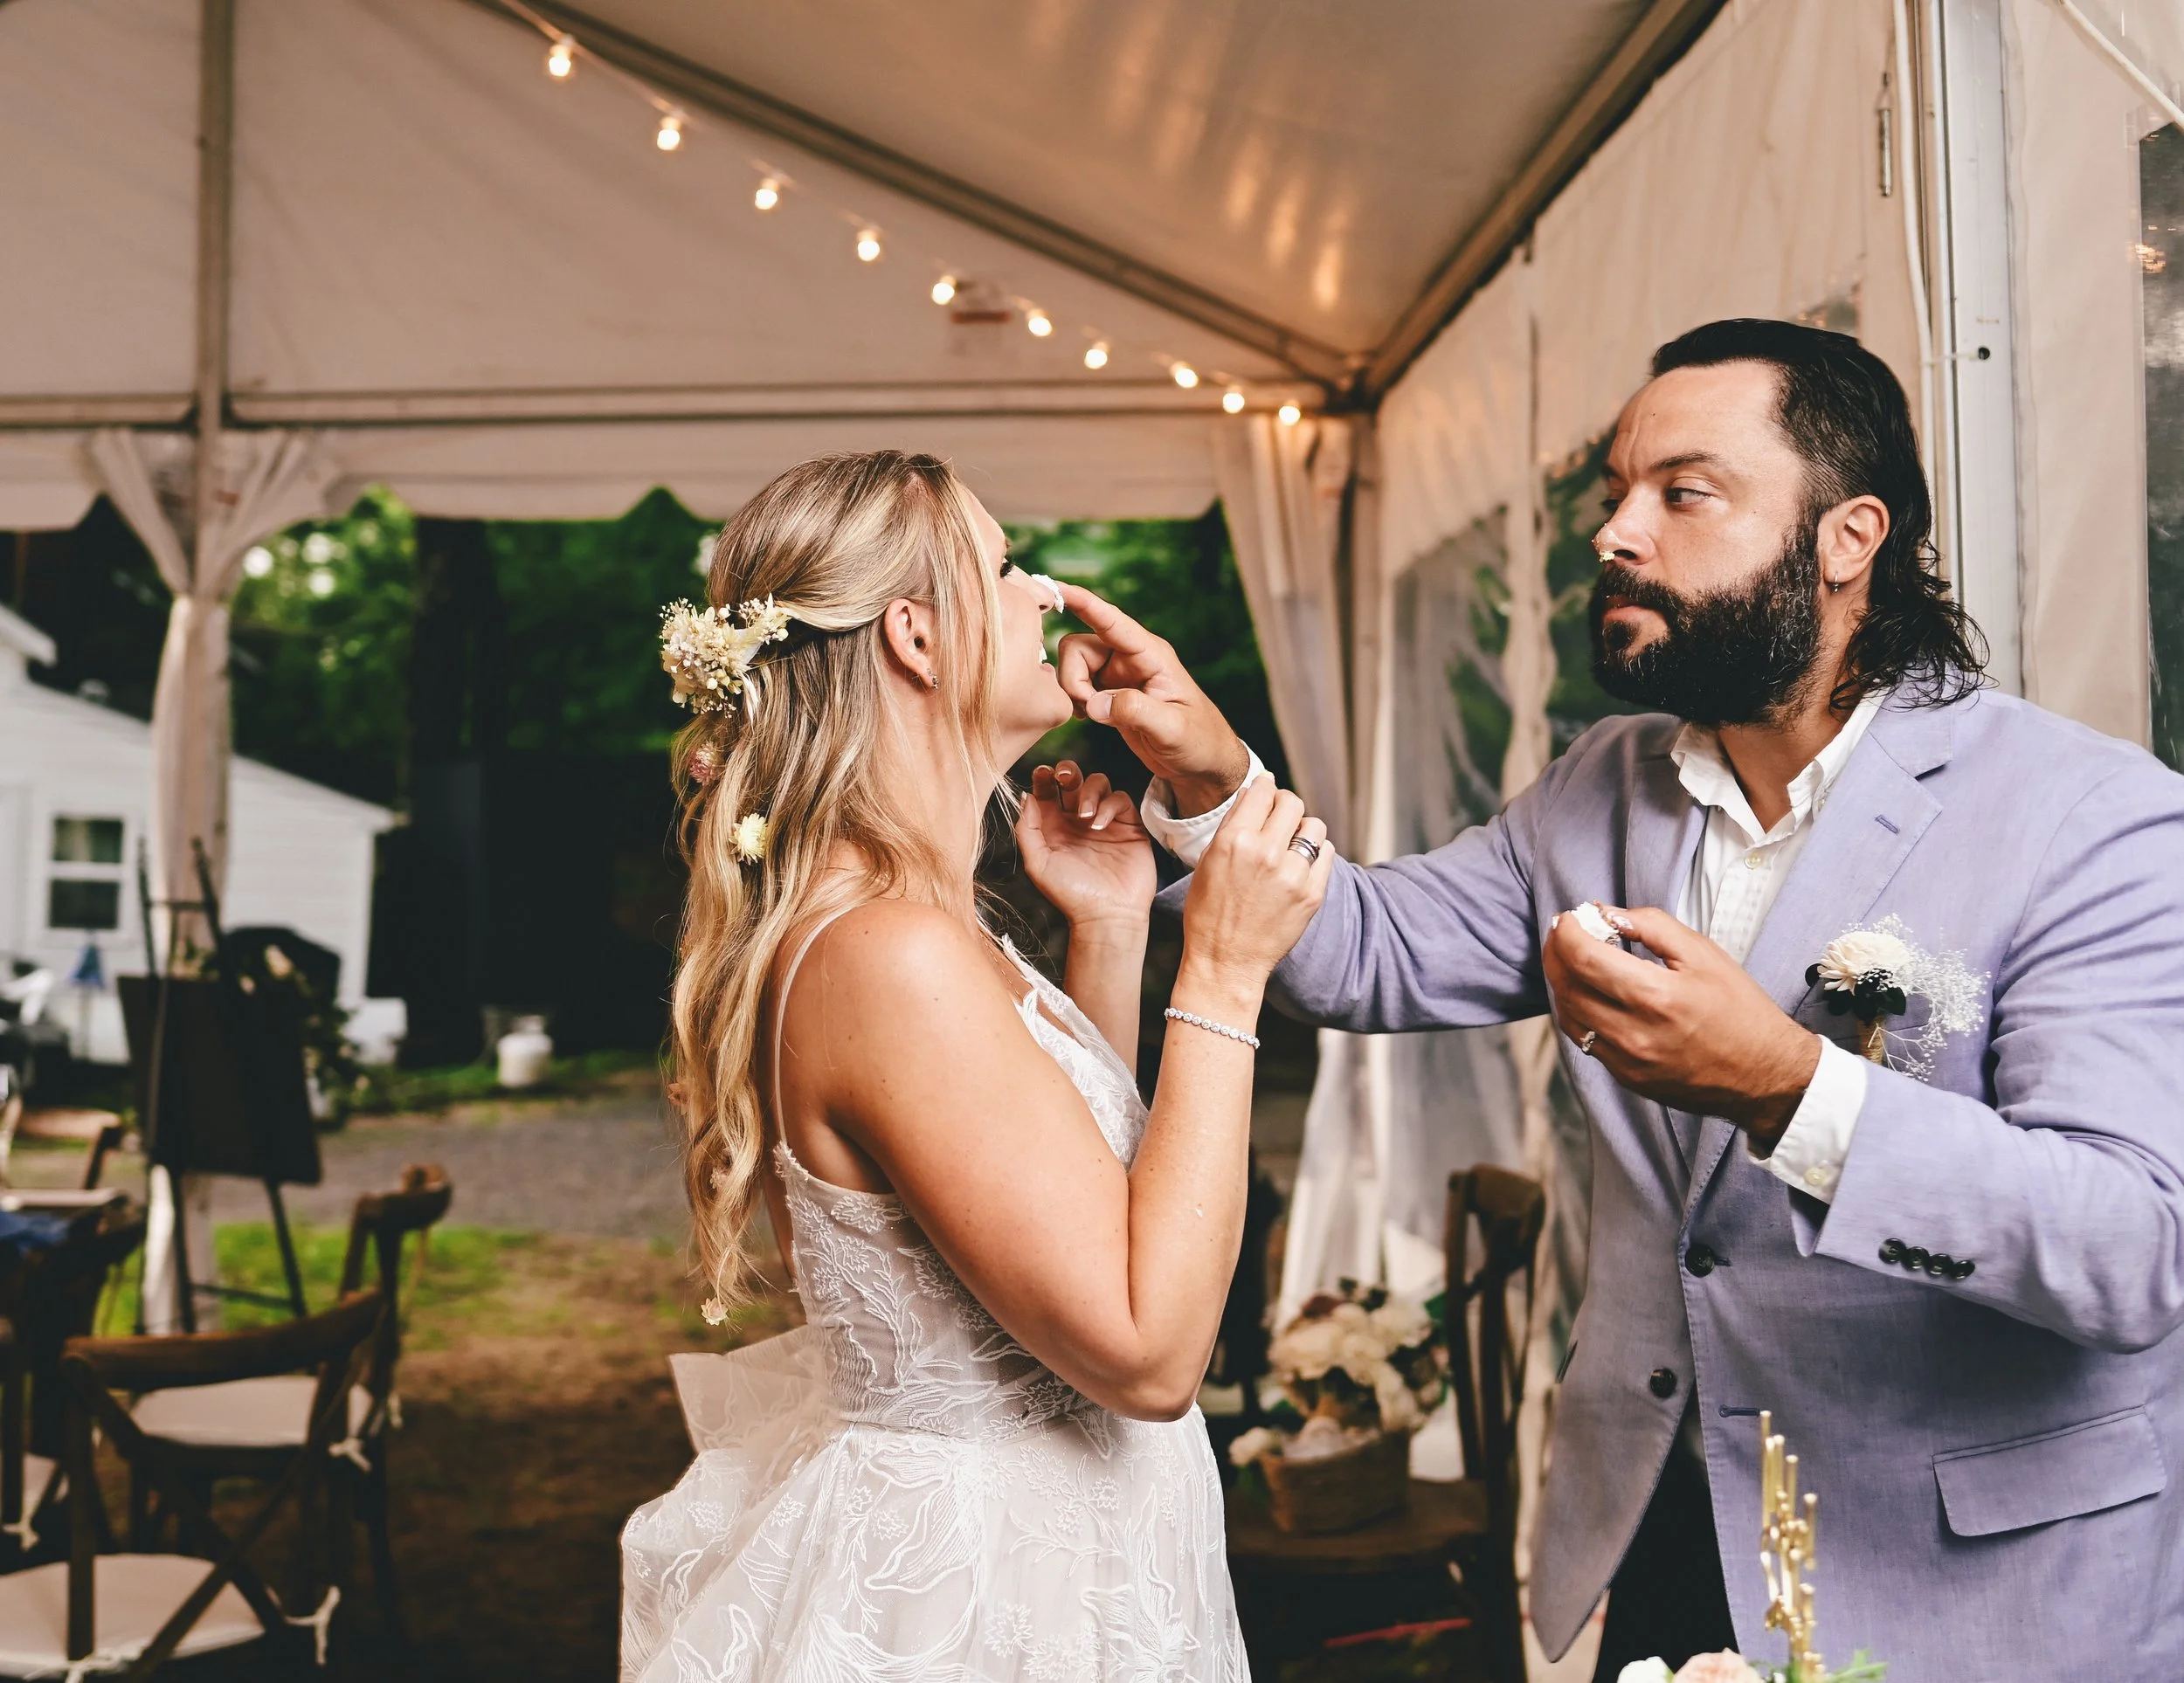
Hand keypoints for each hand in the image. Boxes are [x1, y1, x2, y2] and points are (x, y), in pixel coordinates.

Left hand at [1016, 761, 1155, 930]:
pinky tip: (1100, 825)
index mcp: (1054, 827)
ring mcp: (1104, 821)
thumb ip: (1027, 829)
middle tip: (1064, 777)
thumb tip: (1026, 796)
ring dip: (1089, 791)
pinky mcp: (1128, 826)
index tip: (1042, 773)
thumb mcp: (1038, 863)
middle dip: (1068, 772)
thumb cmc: (1070, 894)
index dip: (1044, 778)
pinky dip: (1109, 805)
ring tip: (1084, 816)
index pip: (1048, 792)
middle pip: (1074, 780)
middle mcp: (1078, 821)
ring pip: (1099, 783)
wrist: (1107, 915)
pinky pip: (1121, 799)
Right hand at [1054, 584, 1250, 815]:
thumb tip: (1094, 703)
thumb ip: (1136, 712)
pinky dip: (1072, 700)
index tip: (1056, 587)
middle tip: (1088, 709)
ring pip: (1072, 665)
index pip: (1111, 620)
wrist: (1202, 763)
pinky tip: (1087, 717)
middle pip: (1078, 646)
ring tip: (1091, 716)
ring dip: (1071, 690)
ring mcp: (1117, 674)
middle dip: (1072, 678)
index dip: (1083, 602)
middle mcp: (1130, 658)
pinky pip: (1075, 684)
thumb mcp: (1173, 729)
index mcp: (1150, 655)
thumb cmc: (1199, 741)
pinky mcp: (1108, 692)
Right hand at [1177, 775, 1332, 999]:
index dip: (1266, 786)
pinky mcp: (1312, 894)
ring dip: (1303, 829)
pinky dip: (1316, 854)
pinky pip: (1327, 854)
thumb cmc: (1209, 914)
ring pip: (1314, 826)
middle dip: (1285, 805)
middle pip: (1292, 803)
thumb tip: (1255, 795)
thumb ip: (1232, 826)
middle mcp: (1266, 852)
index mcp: (1234, 840)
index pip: (1262, 790)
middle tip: (1280, 817)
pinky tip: (1303, 864)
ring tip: (1292, 843)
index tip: (1267, 790)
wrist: (1225, 962)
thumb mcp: (1208, 862)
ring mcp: (1293, 874)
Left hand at [1542, 905, 1820, 1147]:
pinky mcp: (1625, 1078)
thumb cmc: (1740, 1010)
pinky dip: (1576, 1010)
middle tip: (1563, 933)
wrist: (1765, 1074)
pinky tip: (1587, 992)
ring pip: (1569, 1015)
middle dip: (1556, 953)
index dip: (1567, 933)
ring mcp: (1626, 1061)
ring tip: (1571, 959)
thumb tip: (1606, 913)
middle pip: (1568, 986)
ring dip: (1561, 982)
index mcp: (1656, 996)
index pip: (1584, 958)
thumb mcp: (1704, 954)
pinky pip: (1584, 1040)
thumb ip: (1652, 926)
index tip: (1569, 918)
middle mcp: (1634, 1033)